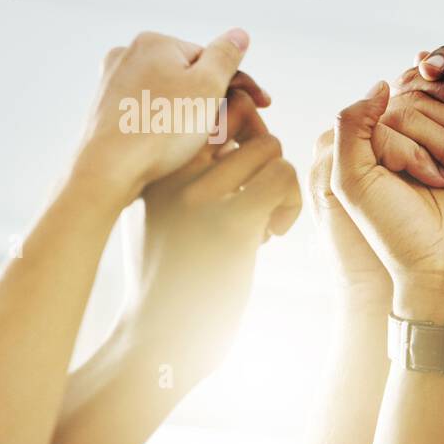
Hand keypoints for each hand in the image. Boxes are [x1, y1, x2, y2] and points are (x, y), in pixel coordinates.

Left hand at [77, 29, 262, 205]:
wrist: (108, 169)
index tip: (263, 107)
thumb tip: (239, 34)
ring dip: (192, 113)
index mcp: (155, 41)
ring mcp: (112, 81)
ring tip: (205, 141)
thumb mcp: (209, 87)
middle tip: (234, 129)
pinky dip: (166, 124)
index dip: (239, 84)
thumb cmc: (163, 129)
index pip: (212, 59)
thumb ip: (227, 56)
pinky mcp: (105, 108)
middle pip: (189, 75)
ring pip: (170, 94)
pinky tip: (175, 146)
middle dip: (214, 99)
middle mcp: (128, 53)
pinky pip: (149, 110)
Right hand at [120, 89, 299, 380]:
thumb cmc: (168, 278)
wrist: (157, 340)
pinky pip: (283, 178)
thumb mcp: (161, 213)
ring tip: (266, 223)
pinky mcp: (231, 223)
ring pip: (271, 148)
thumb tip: (237, 114)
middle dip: (267, 157)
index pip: (208, 103)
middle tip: (261, 199)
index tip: (249, 159)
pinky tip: (272, 235)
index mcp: (152, 162)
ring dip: (283, 184)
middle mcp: (171, 169)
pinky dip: (291, 203)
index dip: (243, 118)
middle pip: (247, 120)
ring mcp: (199, 195)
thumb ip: (190, 167)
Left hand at [332, 48, 443, 324]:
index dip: (407, 104)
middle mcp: (439, 146)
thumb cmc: (397, 234)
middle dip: (442, 101)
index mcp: (402, 148)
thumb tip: (382, 82)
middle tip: (443, 134)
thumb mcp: (353, 179)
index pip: (406, 99)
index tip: (407, 166)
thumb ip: (352, 127)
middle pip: (442, 95)